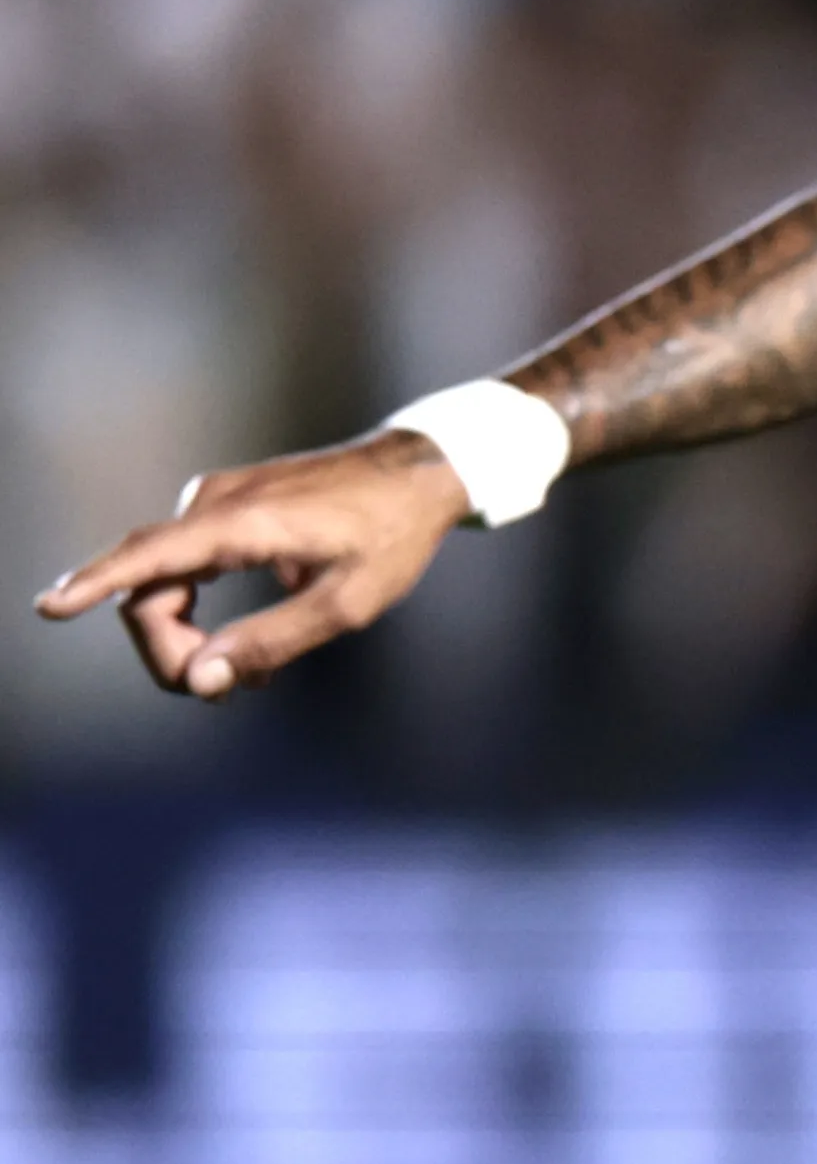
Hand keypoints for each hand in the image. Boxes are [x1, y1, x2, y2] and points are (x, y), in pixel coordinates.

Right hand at [34, 430, 474, 699]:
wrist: (420, 471)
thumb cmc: (392, 534)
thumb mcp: (347, 603)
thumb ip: (272, 643)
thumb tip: (202, 681)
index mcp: (238, 523)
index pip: (146, 558)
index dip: (92, 586)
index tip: (49, 608)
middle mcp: (213, 504)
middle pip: (148, 585)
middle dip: (169, 648)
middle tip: (218, 693)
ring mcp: (216, 501)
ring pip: (163, 578)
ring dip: (184, 635)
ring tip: (237, 680)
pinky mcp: (226, 507)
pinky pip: (186, 564)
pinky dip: (197, 609)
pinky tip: (236, 652)